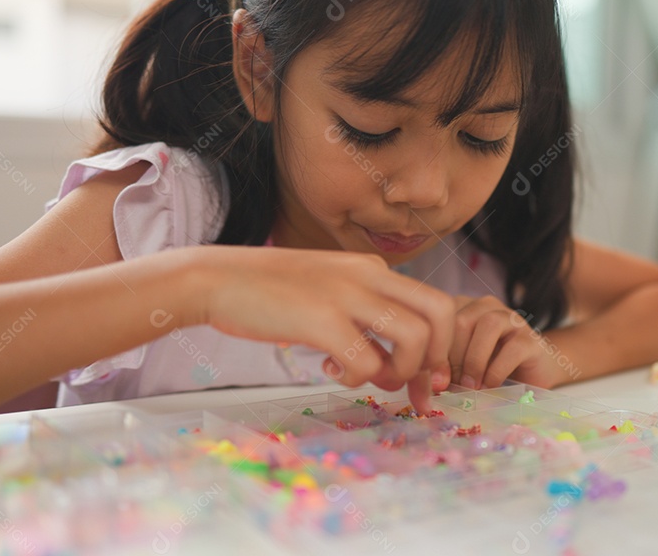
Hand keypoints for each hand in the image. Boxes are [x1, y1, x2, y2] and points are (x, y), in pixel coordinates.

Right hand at [184, 246, 454, 411]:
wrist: (215, 278)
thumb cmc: (269, 293)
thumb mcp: (328, 291)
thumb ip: (363, 318)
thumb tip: (390, 367)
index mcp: (372, 269)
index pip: (436, 304)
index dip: (441, 349)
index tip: (427, 381)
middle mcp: (368, 276)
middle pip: (442, 313)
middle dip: (436, 359)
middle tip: (413, 387)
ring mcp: (346, 296)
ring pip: (414, 338)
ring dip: (398, 371)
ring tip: (366, 376)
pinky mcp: (320, 319)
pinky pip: (366, 361)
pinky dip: (355, 378)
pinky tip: (328, 369)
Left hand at [438, 295, 558, 390]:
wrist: (532, 372)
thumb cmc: (489, 367)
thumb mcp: (460, 363)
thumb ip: (444, 364)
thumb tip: (429, 382)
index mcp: (464, 307)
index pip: (440, 319)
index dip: (432, 349)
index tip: (429, 378)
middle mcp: (487, 306)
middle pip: (462, 320)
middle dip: (452, 355)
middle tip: (448, 383)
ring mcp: (512, 320)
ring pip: (488, 325)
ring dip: (474, 360)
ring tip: (470, 385)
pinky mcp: (531, 339)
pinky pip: (513, 348)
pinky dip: (497, 371)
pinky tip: (490, 386)